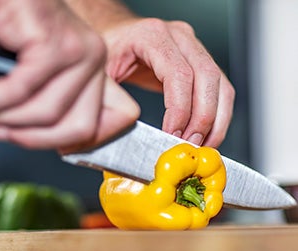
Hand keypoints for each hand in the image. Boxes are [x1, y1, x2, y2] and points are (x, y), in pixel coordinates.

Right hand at [0, 0, 139, 150]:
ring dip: (3, 116)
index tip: (47, 146)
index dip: (77, 141)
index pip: (108, 119)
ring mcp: (79, 52)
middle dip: (34, 139)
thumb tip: (41, 135)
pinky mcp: (55, 44)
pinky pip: (22, 91)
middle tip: (0, 130)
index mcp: (91, 67)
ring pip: (47, 113)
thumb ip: (43, 102)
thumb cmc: (4, 21)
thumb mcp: (28, 72)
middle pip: (79, 127)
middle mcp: (93, 59)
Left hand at [102, 18, 234, 147]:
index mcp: (152, 35)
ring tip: (202, 145)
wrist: (116, 35)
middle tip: (190, 144)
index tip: (173, 135)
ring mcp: (193, 46)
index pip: (179, 74)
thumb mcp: (102, 70)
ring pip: (219, 84)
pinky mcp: (199, 60)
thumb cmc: (109, 50)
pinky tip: (206, 133)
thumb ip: (110, 96)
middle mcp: (179, 37)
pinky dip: (217, 114)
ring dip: (216, 119)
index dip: (180, 109)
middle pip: (207, 77)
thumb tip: (119, 129)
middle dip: (202, 118)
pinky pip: (219, 88)